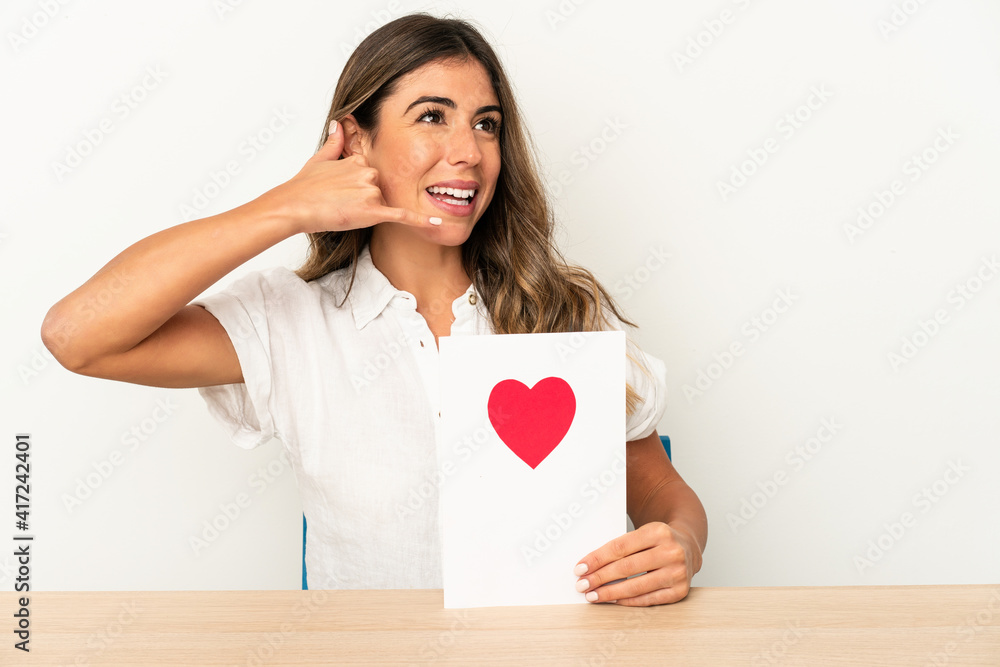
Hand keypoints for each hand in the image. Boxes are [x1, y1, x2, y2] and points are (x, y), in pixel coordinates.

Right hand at [259, 120, 438, 233]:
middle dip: (364, 199)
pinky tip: (438, 225)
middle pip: (378, 189)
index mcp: (358, 160)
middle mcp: (368, 173)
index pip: (370, 175)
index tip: (341, 191)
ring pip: (381, 203)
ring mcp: (370, 192)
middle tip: (340, 203)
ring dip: (367, 211)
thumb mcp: (320, 158)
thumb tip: (339, 123)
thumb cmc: (303, 187)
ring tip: (342, 210)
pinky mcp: (372, 211)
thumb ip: (335, 142)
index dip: (357, 187)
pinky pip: (402, 216)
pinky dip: (420, 221)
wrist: (294, 206)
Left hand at [573, 521, 699, 605]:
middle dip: (600, 578)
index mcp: (658, 531)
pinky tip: (613, 600)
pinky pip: (648, 599)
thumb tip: (590, 566)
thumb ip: (621, 546)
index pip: (620, 547)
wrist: (688, 547)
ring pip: (636, 586)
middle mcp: (671, 551)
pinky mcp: (680, 591)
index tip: (580, 569)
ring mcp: (678, 572)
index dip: (597, 559)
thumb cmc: (658, 541)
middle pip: (626, 567)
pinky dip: (628, 601)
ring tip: (593, 595)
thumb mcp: (643, 533)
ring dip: (610, 593)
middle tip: (582, 585)